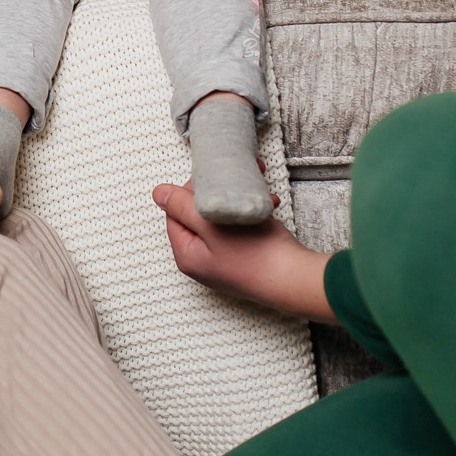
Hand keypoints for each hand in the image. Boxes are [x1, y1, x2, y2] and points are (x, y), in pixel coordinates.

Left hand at [153, 180, 335, 322]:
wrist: (296, 280)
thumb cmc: (256, 254)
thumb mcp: (213, 224)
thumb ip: (183, 207)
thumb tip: (158, 193)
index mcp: (187, 254)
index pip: (175, 212)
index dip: (191, 190)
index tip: (212, 177)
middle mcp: (202, 261)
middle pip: (199, 215)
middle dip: (219, 192)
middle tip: (237, 176)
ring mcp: (223, 262)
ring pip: (223, 219)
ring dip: (238, 201)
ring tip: (257, 188)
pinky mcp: (244, 259)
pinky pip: (240, 229)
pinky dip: (251, 215)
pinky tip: (267, 205)